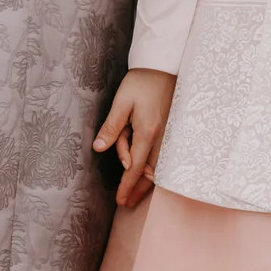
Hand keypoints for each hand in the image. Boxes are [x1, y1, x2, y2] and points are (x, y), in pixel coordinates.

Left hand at [95, 69, 176, 208]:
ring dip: (146, 179)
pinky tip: (150, 173)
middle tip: (128, 204)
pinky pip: (163, 155)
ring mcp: (169, 134)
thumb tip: (99, 148)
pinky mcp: (171, 130)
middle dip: (138, 189)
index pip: (136, 167)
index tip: (121, 200)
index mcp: (147, 132)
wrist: (163, 67)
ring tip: (136, 192)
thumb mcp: (121, 104)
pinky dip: (155, 167)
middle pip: (150, 171)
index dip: (127, 185)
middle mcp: (161, 137)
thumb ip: (111, 128)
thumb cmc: (140, 83)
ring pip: (158, 164)